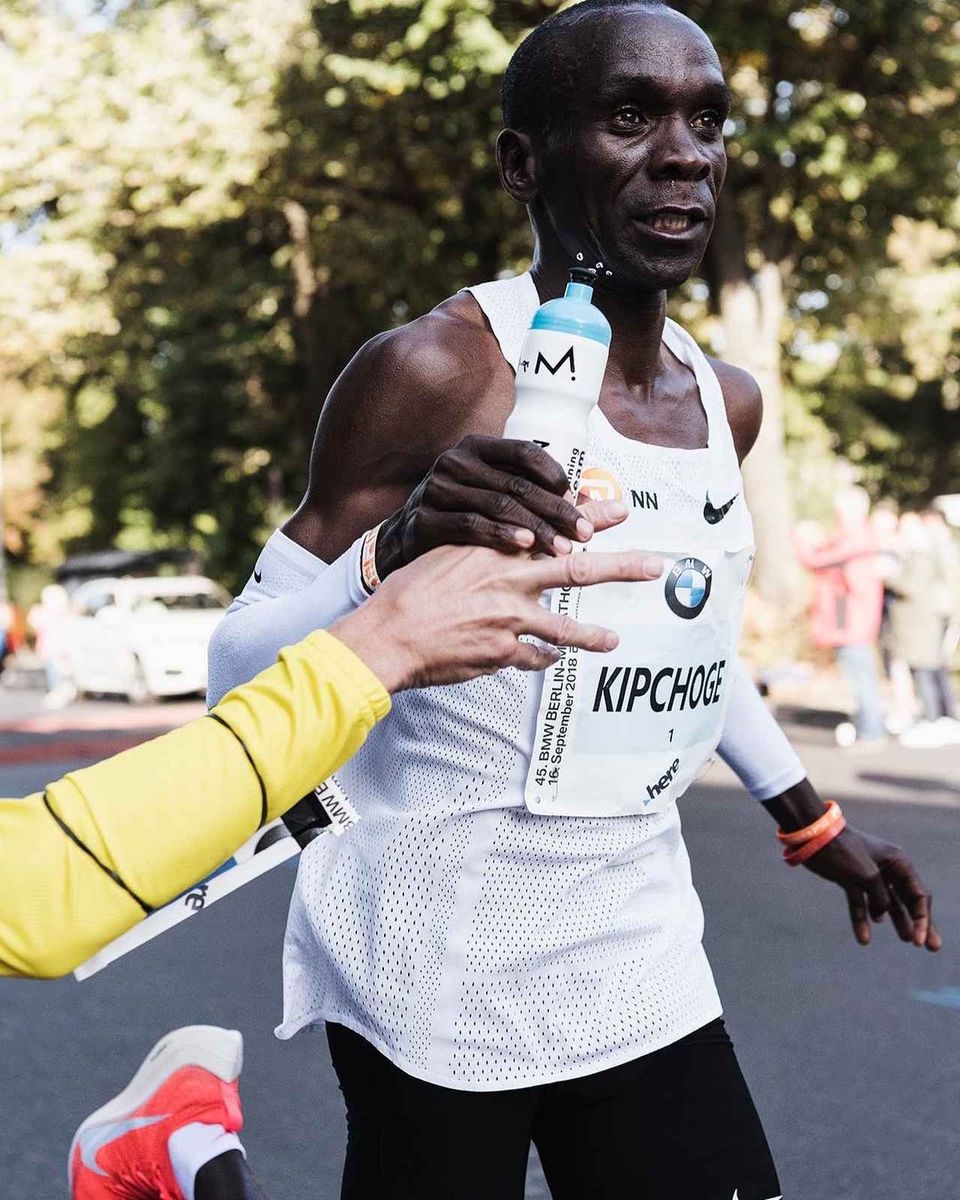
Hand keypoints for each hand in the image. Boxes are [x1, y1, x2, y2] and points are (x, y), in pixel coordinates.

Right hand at [331, 538, 663, 690]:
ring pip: (566, 626)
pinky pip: (535, 657)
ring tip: (614, 640)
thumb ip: (487, 547)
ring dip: (593, 634)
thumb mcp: (450, 553)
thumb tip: (518, 539)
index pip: (553, 526)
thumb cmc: (412, 591)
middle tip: (655, 565)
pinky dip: (544, 658)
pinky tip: (551, 660)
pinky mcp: (503, 652)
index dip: (589, 517)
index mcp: (498, 548)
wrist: (389, 634)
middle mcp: (510, 579)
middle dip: (622, 566)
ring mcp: (510, 619)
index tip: (619, 510)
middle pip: (579, 569)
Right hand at [376, 435, 596, 576]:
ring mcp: (437, 489)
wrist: (403, 538)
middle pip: (517, 484)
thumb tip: (588, 497)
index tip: (579, 499)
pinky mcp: (425, 518)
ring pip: (498, 506)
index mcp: (476, 447)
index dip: (555, 474)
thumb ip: (527, 489)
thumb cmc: (460, 512)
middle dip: (556, 511)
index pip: (524, 452)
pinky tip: (526, 548)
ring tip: (562, 548)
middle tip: (584, 533)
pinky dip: (502, 536)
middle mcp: (455, 461)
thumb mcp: (488, 491)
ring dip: (536, 529)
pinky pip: (471, 526)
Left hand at [802, 825, 940, 950]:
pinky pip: (861, 903)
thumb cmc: (843, 851)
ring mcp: (869, 874)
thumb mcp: (867, 876)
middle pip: (907, 899)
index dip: (922, 919)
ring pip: (886, 902)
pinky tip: (863, 938)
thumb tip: (882, 914)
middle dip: (918, 922)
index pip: (918, 894)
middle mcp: (887, 868)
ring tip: (906, 940)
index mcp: (897, 862)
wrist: (812, 837)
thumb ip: (880, 897)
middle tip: (931, 946)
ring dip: (896, 920)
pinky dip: (862, 919)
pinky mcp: (851, 879)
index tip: (919, 941)